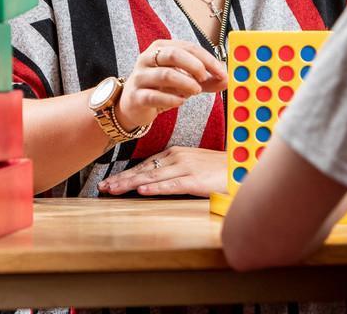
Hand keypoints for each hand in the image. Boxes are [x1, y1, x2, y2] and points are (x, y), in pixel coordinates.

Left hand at [98, 147, 227, 196]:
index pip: (145, 165)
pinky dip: (156, 188)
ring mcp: (186, 168)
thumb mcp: (192, 165)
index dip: (126, 174)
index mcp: (175, 154)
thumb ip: (173, 170)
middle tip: (103, 187)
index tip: (109, 182)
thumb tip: (152, 180)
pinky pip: (172, 184)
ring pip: (153, 177)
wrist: (242, 165)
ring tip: (114, 189)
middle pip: (144, 170)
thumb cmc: (218, 168)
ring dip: (131, 183)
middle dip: (121, 179)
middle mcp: (177, 158)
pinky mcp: (196, 180)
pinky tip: (142, 191)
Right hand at [117, 40, 226, 129]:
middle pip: (175, 55)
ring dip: (186, 83)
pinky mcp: (136, 96)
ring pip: (165, 74)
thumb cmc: (160, 88)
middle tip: (206, 78)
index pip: (188, 47)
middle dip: (195, 66)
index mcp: (161, 48)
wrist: (132, 105)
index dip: (208, 59)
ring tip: (196, 91)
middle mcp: (148, 58)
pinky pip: (155, 96)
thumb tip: (227, 79)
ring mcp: (140, 76)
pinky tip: (180, 102)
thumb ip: (206, 80)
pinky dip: (172, 99)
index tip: (222, 72)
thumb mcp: (184, 80)